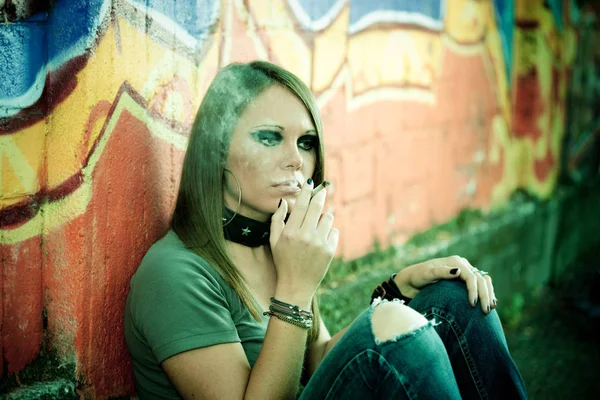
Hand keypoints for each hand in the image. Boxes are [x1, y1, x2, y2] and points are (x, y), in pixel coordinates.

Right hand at [270, 179, 338, 302]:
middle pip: (317, 207)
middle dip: (320, 196)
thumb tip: (284, 202)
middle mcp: (305, 236)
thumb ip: (277, 220)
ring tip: (318, 224)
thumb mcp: (273, 241)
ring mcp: (319, 243)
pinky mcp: (330, 250)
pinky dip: (329, 232)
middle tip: (323, 190)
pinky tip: (321, 240)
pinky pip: (334, 231)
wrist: (296, 286)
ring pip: (328, 217)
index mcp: (290, 232)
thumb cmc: (283, 261)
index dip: (306, 192)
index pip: (301, 205)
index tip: (310, 182)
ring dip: (324, 217)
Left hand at [393, 256, 496, 313]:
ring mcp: (465, 272)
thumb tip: (458, 271)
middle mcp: (462, 265)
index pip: (471, 276)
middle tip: (485, 310)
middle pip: (480, 279)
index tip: (473, 304)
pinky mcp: (464, 280)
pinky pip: (480, 285)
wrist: (413, 281)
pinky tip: (490, 303)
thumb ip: (441, 272)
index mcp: (455, 262)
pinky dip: (486, 293)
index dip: (474, 290)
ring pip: (484, 281)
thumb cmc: (418, 276)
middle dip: (485, 294)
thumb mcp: (427, 274)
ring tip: (490, 307)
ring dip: (489, 294)